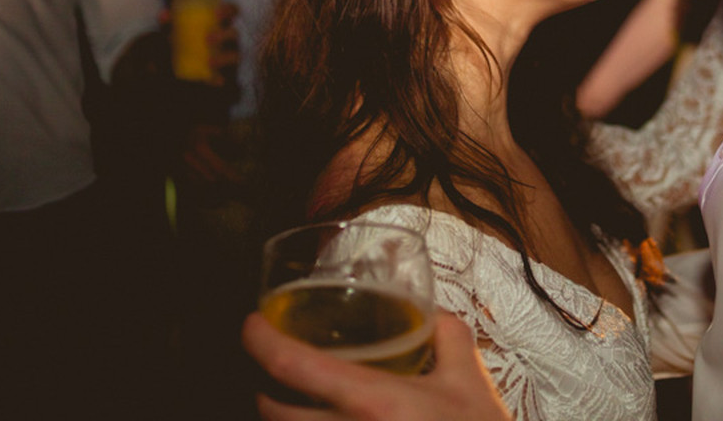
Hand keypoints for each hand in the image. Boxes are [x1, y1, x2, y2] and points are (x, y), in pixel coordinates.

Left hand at [157, 0, 240, 90]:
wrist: (182, 72)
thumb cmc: (183, 45)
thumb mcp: (174, 34)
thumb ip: (170, 25)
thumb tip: (163, 15)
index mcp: (220, 24)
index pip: (231, 11)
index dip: (228, 10)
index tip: (216, 13)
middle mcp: (228, 39)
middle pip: (235, 33)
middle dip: (225, 35)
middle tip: (208, 39)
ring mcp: (230, 57)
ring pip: (235, 56)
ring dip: (224, 58)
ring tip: (210, 62)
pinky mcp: (227, 75)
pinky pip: (230, 77)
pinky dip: (223, 78)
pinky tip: (217, 81)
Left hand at [242, 311, 512, 420]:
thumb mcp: (470, 379)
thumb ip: (449, 335)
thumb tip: (431, 311)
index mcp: (375, 402)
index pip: (294, 366)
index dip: (261, 341)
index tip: (252, 325)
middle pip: (276, 415)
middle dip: (266, 393)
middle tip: (273, 374)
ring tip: (295, 406)